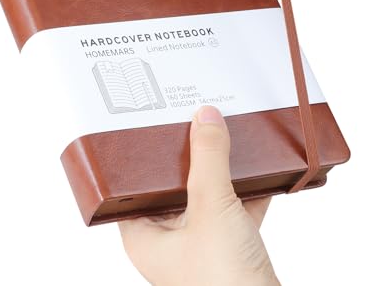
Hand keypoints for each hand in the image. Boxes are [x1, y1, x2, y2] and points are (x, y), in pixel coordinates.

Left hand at [118, 105, 278, 285]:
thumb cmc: (224, 281)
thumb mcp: (212, 208)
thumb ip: (208, 159)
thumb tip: (204, 118)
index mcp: (145, 238)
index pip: (132, 190)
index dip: (141, 162)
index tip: (151, 134)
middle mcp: (169, 243)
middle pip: (173, 189)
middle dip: (187, 161)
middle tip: (191, 128)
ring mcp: (200, 247)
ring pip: (205, 200)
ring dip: (218, 174)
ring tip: (222, 142)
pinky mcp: (229, 251)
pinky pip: (234, 212)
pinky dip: (245, 193)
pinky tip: (256, 173)